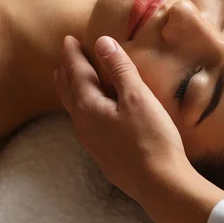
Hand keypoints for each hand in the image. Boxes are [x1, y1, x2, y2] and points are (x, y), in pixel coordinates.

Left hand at [54, 35, 185, 200]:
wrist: (159, 183)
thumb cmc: (151, 138)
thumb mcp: (137, 97)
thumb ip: (119, 69)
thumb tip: (101, 42)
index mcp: (89, 107)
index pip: (76, 73)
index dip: (72, 54)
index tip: (68, 39)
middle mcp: (83, 125)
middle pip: (68, 92)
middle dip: (66, 71)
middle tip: (64, 57)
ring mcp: (92, 142)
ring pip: (74, 109)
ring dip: (70, 90)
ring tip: (69, 81)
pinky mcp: (103, 154)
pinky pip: (84, 122)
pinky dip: (82, 107)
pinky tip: (91, 113)